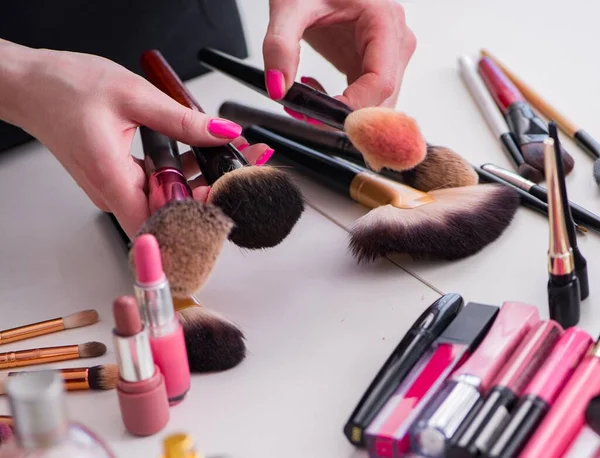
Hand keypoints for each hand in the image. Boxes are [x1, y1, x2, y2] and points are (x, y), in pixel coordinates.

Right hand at [1, 43, 271, 237]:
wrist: (32, 87)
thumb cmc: (65, 88)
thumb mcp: (133, 96)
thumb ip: (181, 119)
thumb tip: (223, 132)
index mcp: (112, 177)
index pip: (158, 226)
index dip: (194, 221)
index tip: (222, 199)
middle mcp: (112, 193)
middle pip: (167, 217)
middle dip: (206, 199)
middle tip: (233, 174)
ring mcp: (114, 190)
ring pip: (163, 204)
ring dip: (195, 187)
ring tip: (222, 161)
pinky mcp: (117, 182)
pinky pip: (154, 190)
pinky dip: (178, 177)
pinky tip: (196, 156)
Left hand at [263, 0, 415, 111]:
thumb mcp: (289, 7)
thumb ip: (280, 46)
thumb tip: (279, 87)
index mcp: (384, 21)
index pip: (381, 82)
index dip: (354, 107)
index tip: (321, 114)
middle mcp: (395, 40)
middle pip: (383, 99)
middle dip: (346, 116)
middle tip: (307, 113)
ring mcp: (388, 55)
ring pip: (377, 105)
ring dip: (343, 114)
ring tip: (308, 94)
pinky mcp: (373, 65)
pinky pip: (366, 99)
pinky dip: (341, 106)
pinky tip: (315, 89)